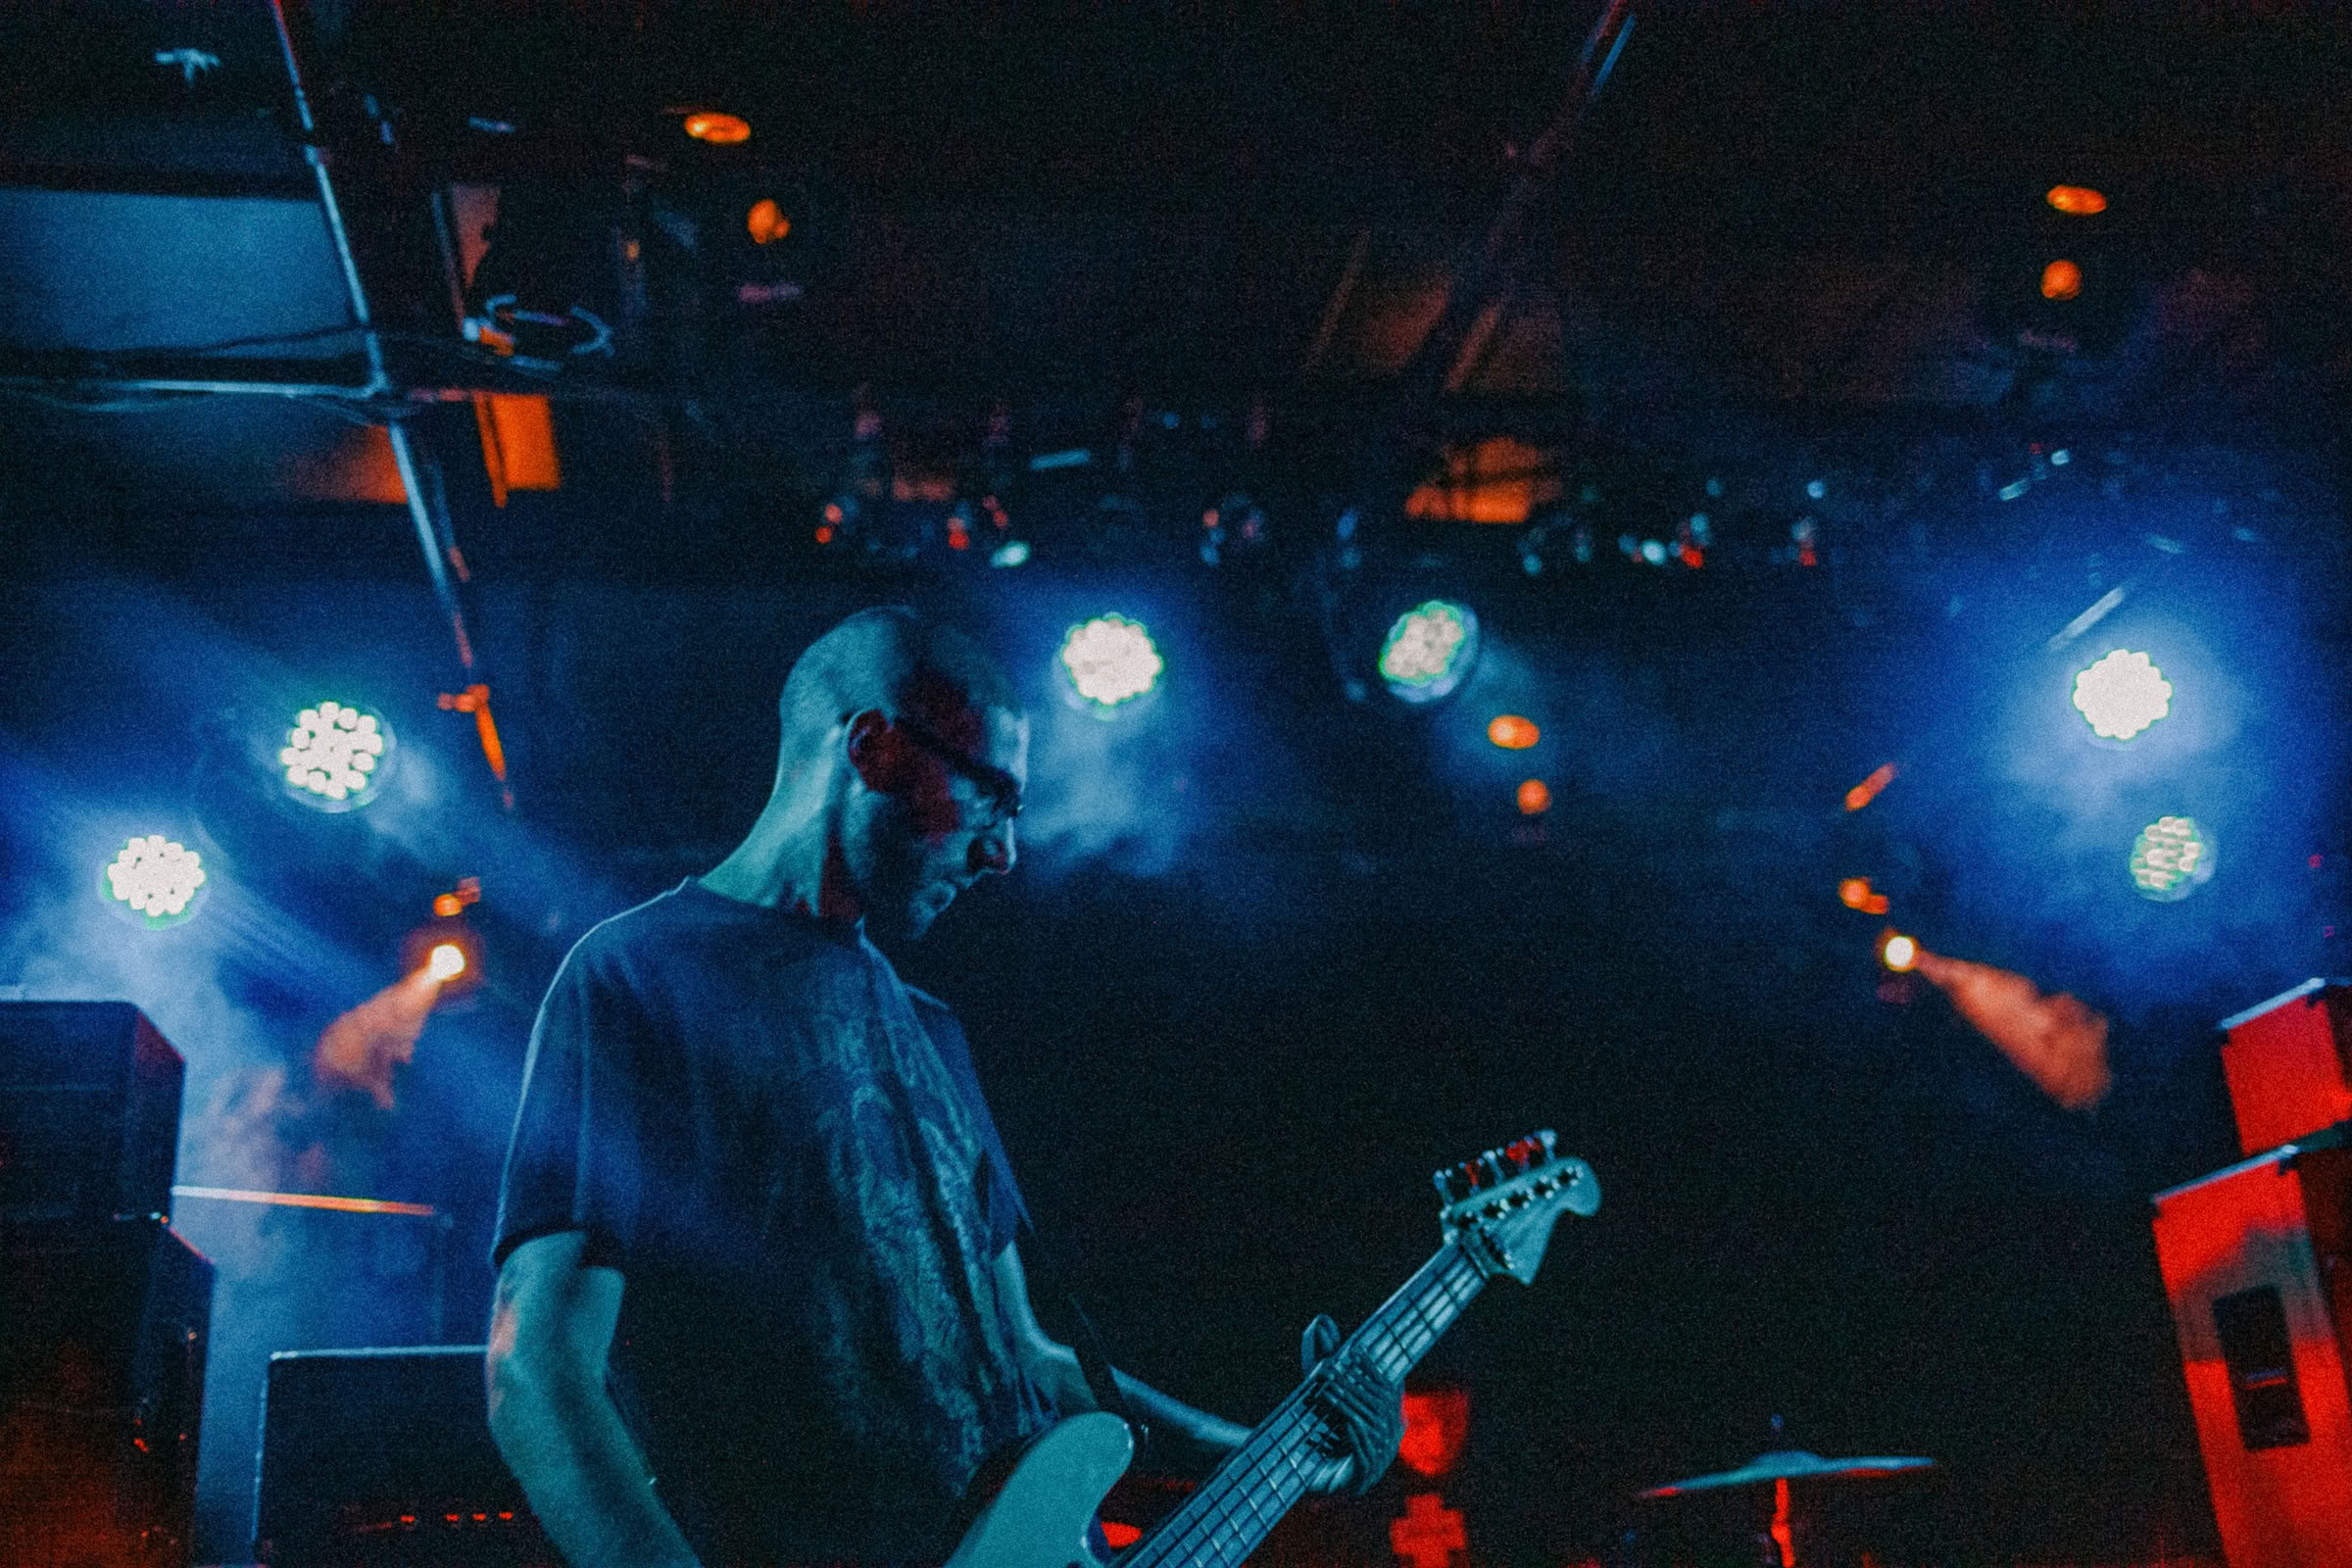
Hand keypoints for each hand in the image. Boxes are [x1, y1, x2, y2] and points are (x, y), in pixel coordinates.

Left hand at [1297, 1313, 1403, 1495]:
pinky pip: (1363, 1449)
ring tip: (1326, 1390)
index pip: (1385, 1387)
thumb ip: (1324, 1357)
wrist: (1312, 1475)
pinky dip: (1351, 1431)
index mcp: (1389, 1417)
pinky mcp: (1364, 1475)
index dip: (1370, 1369)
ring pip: (1368, 1424)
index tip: (1353, 1351)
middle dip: (1353, 1384)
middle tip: (1331, 1368)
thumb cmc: (1321, 1428)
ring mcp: (1379, 1458)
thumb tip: (1320, 1321)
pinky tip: (1339, 1419)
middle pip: (1376, 1404)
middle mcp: (1390, 1437)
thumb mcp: (1322, 1389)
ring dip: (1347, 1405)